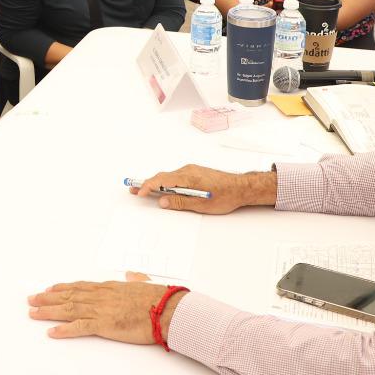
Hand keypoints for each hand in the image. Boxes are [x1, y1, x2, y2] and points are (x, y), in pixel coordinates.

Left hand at [27, 276, 173, 342]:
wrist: (166, 309)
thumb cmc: (159, 298)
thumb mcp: (145, 283)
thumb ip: (136, 279)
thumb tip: (132, 274)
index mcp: (109, 287)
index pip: (80, 286)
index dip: (62, 288)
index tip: (49, 289)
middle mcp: (101, 296)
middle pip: (68, 296)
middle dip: (48, 298)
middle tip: (31, 299)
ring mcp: (101, 310)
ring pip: (68, 309)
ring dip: (48, 311)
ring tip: (33, 313)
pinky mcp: (104, 325)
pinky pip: (79, 327)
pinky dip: (63, 330)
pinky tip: (51, 332)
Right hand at [132, 165, 271, 213]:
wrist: (241, 187)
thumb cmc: (225, 195)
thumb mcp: (201, 204)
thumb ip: (179, 202)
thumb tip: (162, 202)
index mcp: (188, 177)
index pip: (162, 180)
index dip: (148, 186)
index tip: (139, 192)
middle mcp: (188, 170)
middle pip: (163, 176)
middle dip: (147, 183)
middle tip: (134, 189)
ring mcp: (191, 171)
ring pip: (169, 176)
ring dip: (157, 183)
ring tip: (145, 190)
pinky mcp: (195, 173)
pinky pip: (176, 176)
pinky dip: (167, 182)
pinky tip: (164, 189)